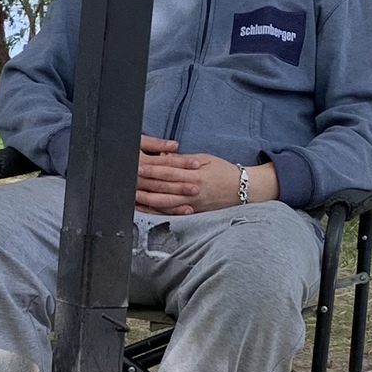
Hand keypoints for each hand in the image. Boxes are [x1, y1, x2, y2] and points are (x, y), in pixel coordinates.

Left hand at [133, 137, 276, 214]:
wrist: (243, 189)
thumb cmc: (223, 171)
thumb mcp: (205, 159)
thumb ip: (183, 160)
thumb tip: (164, 158)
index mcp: (195, 175)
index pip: (169, 171)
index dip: (152, 169)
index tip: (137, 166)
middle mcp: (192, 191)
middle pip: (164, 188)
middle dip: (145, 184)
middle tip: (128, 180)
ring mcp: (192, 204)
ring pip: (165, 203)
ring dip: (147, 200)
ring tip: (133, 195)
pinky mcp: (193, 212)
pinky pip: (171, 213)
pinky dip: (157, 212)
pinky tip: (146, 209)